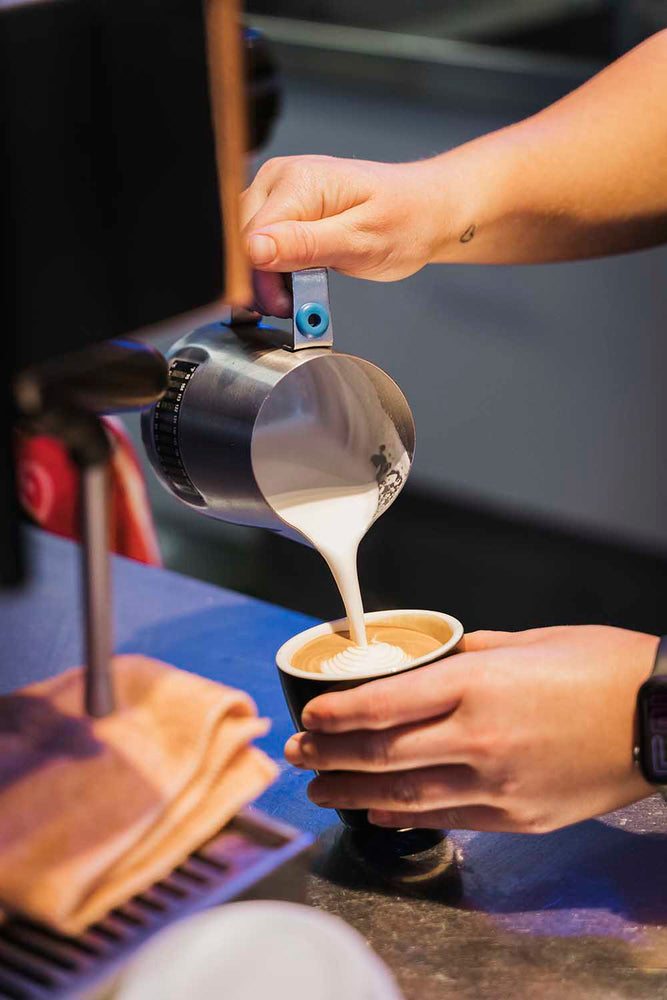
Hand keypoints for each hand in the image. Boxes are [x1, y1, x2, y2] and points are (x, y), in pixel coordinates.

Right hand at [241, 155, 443, 315]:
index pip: (249, 234)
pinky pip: (261, 241)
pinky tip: (294, 280)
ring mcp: (280, 191)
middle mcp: (281, 178)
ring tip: (295, 296)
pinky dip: (274, 268)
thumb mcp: (358, 241)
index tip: (280, 304)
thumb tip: (254, 249)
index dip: (258, 276)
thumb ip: (304, 245)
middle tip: (292, 305)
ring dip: (265, 277)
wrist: (423, 210)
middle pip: (241, 238)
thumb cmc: (404, 221)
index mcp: (298, 181)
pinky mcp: (284, 207)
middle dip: (260, 279)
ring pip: (247, 242)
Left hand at [284, 626, 657, 832]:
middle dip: (331, 754)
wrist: (664, 718)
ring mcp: (498, 785)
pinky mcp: (518, 818)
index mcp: (477, 683)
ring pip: (406, 794)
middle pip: (383, 754)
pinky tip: (379, 813)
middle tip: (299, 752)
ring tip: (320, 789)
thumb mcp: (531, 641)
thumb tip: (437, 658)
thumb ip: (473, 653)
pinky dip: (406, 816)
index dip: (338, 713)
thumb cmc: (601, 668)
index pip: (386, 704)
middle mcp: (478, 737)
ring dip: (355, 792)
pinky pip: (448, 819)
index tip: (309, 714)